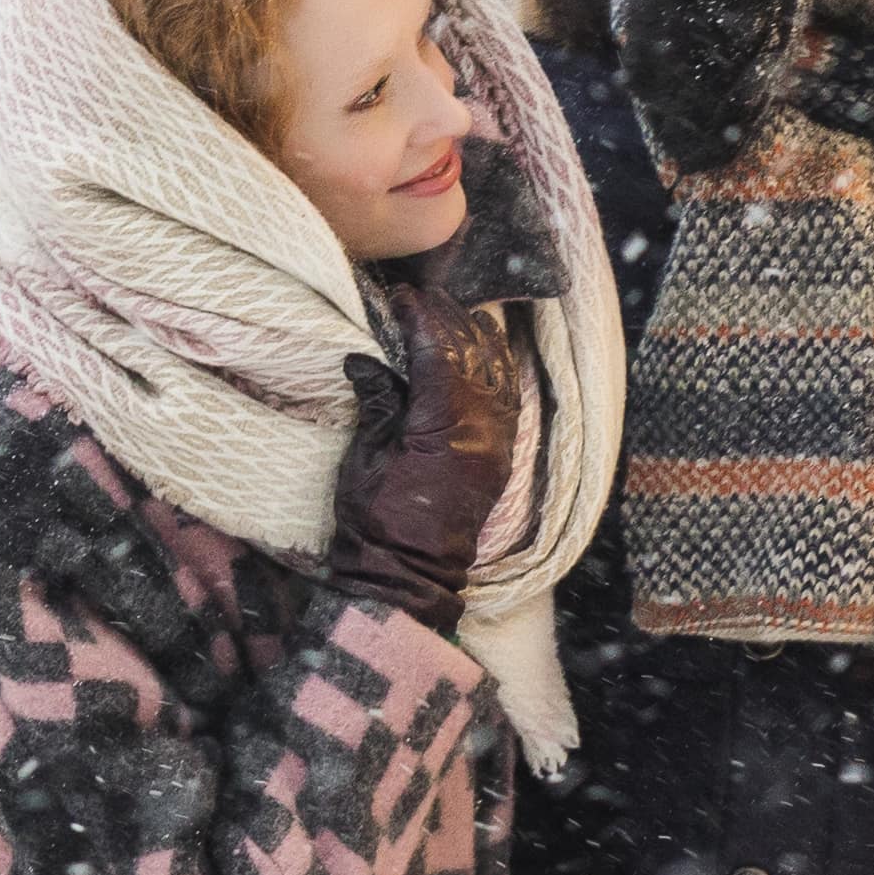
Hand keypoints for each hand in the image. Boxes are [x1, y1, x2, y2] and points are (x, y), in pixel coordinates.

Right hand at [329, 281, 521, 626]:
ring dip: (476, 337)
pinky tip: (482, 350)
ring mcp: (498, 442)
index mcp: (446, 427)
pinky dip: (495, 366)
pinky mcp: (501, 455)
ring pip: (498, 371)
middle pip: (474, 354)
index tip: (400, 297)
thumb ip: (377, 401)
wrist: (406, 577)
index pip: (440, 353)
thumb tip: (367, 356)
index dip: (421, 319)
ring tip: (449, 314)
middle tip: (419, 298)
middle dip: (448, 319)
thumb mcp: (366, 456)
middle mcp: (483, 430)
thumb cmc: (375, 522)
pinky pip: (507, 396)